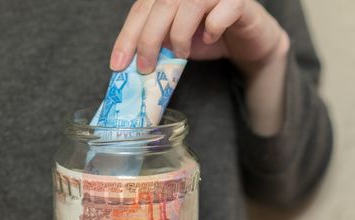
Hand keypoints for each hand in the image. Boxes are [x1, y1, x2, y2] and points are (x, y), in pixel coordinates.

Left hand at [110, 0, 288, 75]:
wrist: (246, 41)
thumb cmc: (207, 37)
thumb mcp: (175, 42)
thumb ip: (156, 44)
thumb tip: (132, 63)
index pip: (141, 9)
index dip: (127, 37)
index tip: (117, 65)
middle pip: (160, 5)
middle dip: (148, 40)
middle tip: (145, 68)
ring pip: (188, 4)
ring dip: (179, 35)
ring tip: (181, 54)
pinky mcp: (239, 1)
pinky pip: (223, 10)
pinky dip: (212, 27)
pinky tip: (210, 38)